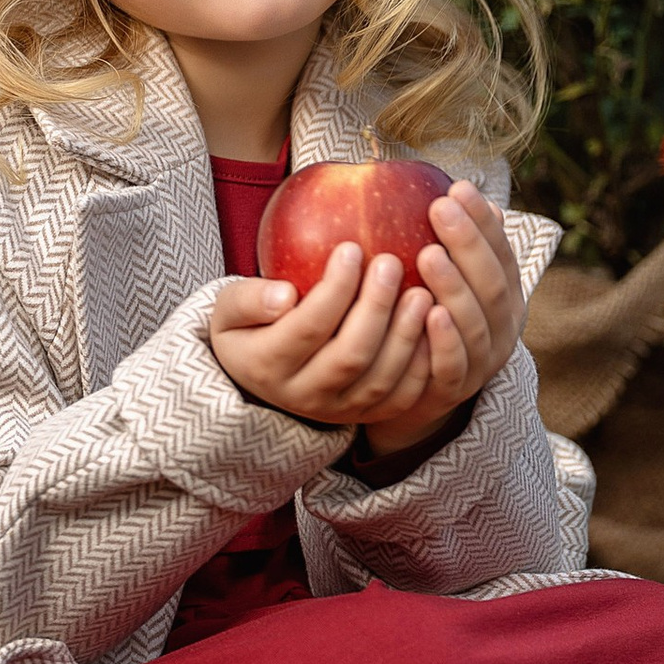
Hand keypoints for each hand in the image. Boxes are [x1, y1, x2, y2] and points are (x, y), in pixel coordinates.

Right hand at [208, 182, 521, 455]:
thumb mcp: (228, 311)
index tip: (352, 248)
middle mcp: (305, 396)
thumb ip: (246, 299)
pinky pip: (404, 396)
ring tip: (421, 292)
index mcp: (269, 367)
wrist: (262, 380)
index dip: (333, 291)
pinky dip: (424, 363)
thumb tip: (284, 295)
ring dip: (407, 336)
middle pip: (351, 357)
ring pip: (382, 380)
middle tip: (392, 262)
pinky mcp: (368, 414)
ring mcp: (340, 410)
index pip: (307, 329)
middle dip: (375, 308)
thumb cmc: (249, 328)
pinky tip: (436, 323)